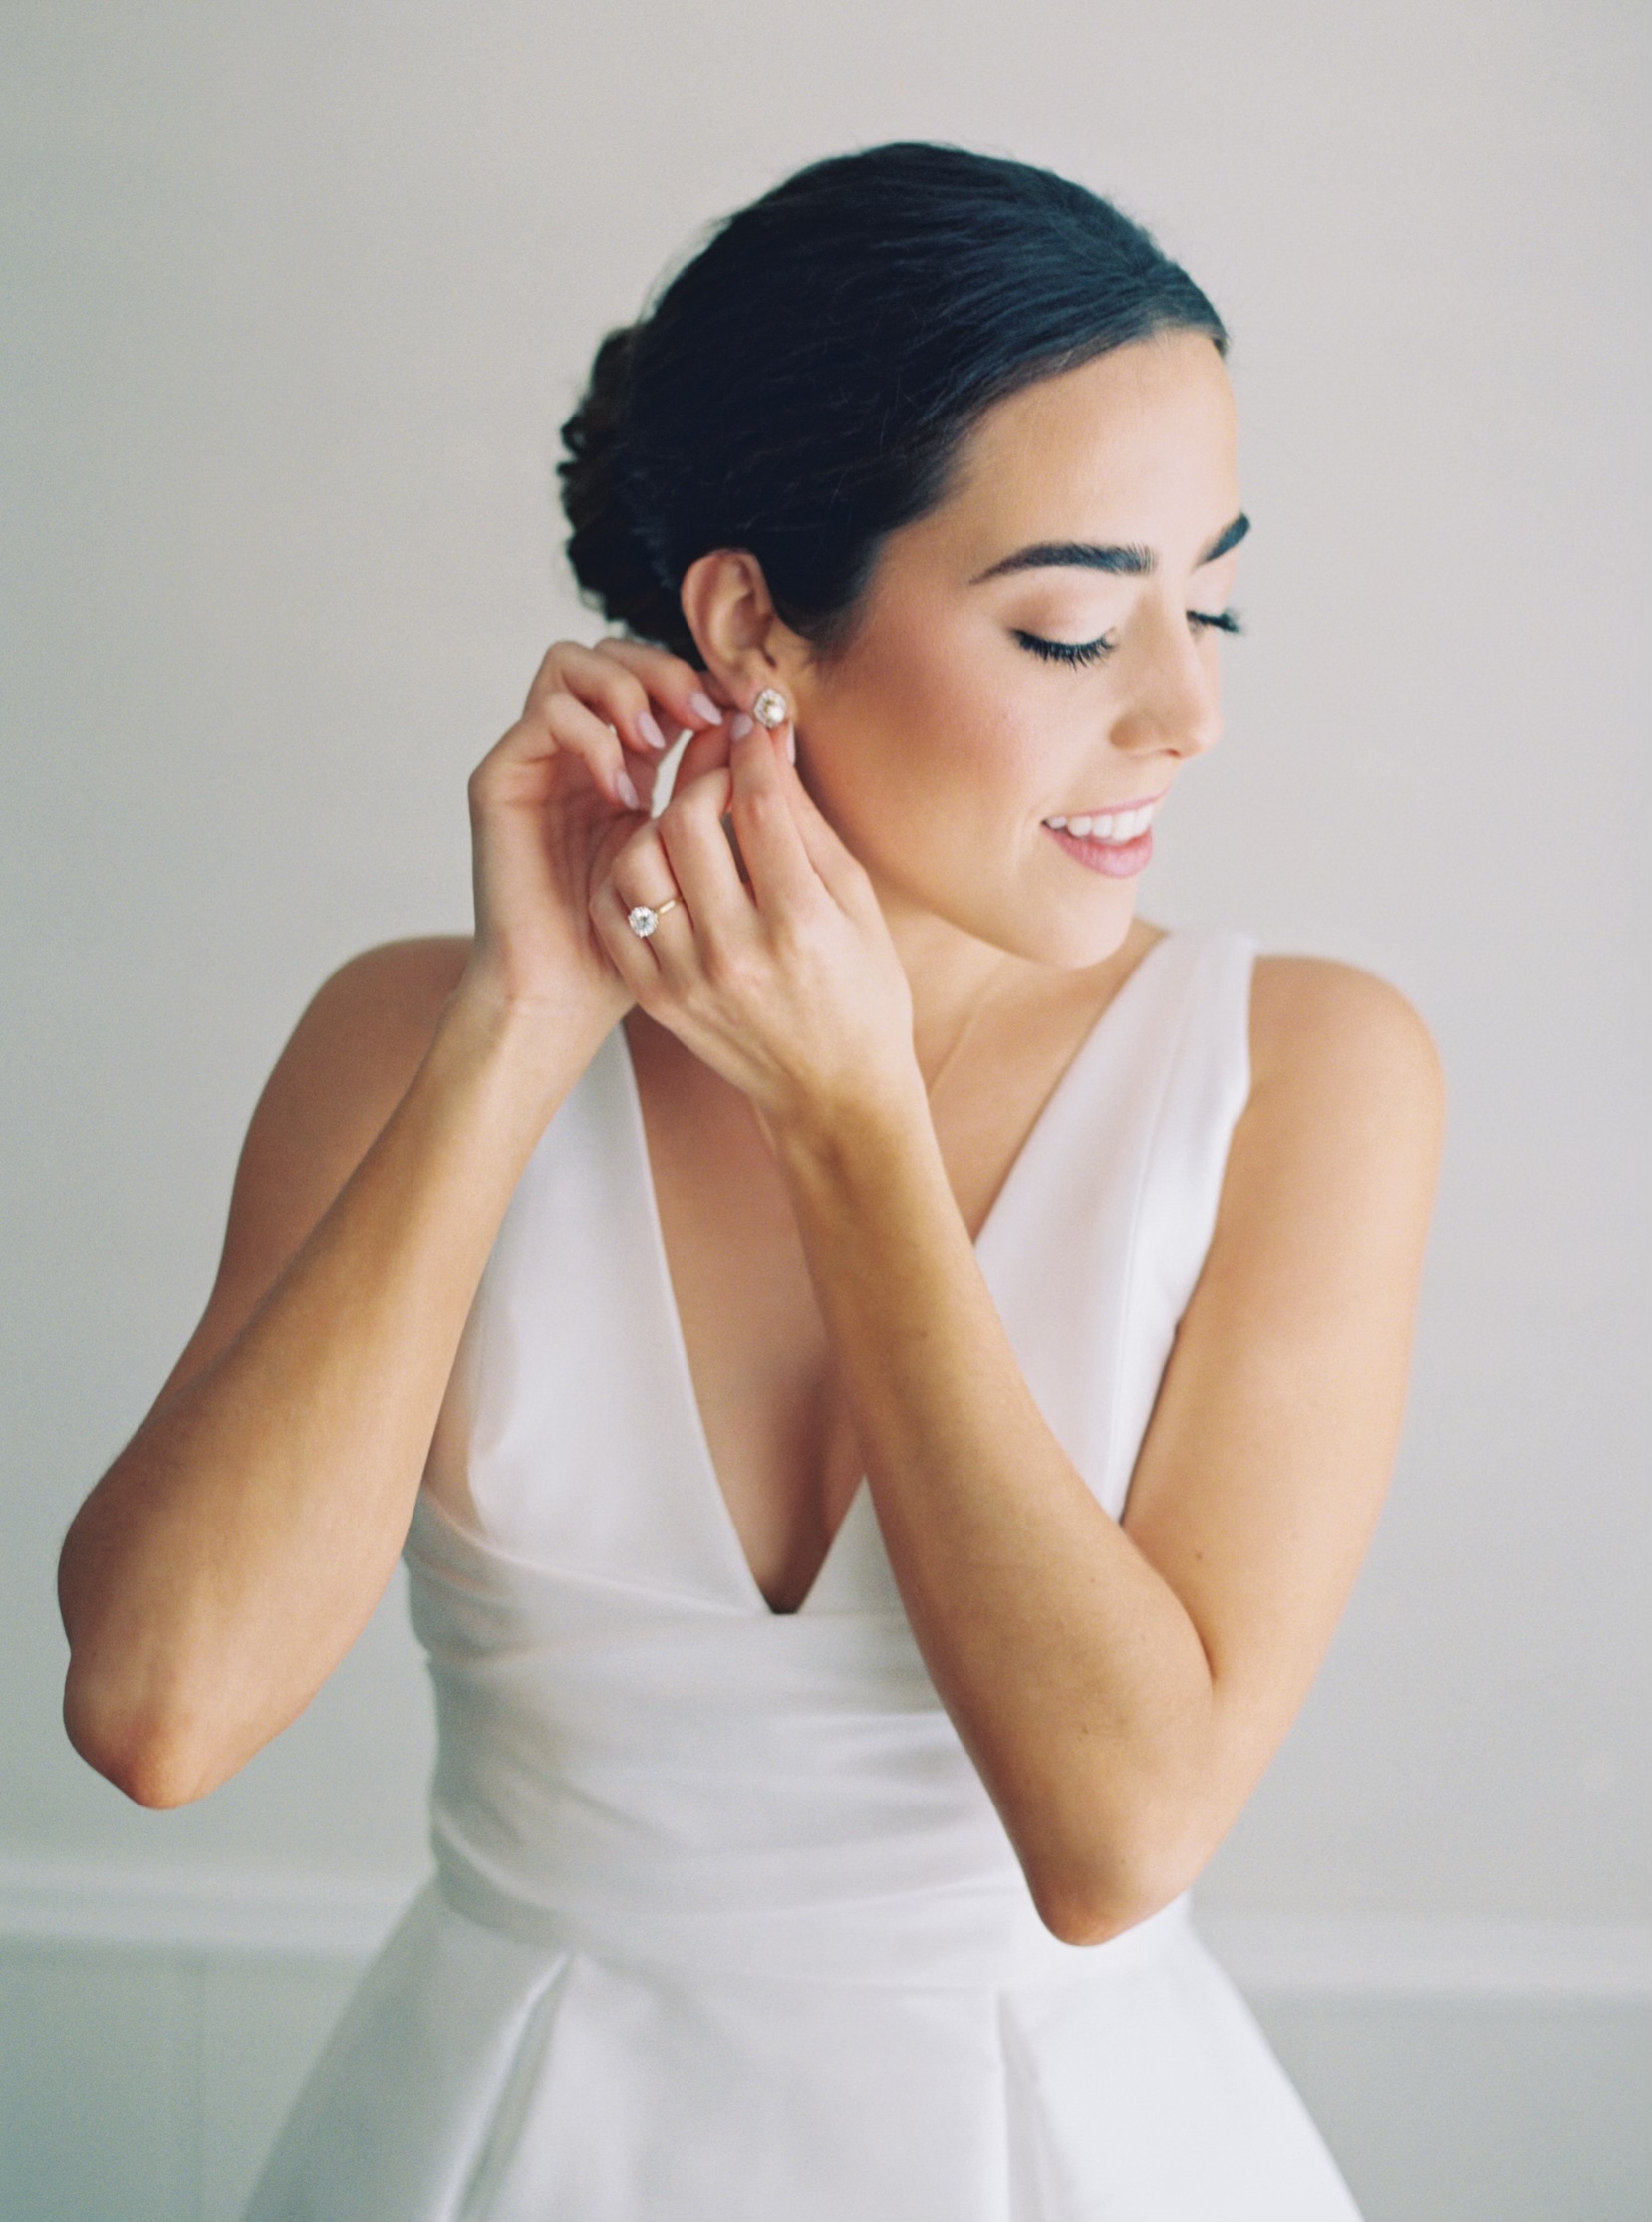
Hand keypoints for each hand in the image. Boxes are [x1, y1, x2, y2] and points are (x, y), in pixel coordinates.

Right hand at [455, 639, 732, 1042]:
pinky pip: (544, 717)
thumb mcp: (688, 848)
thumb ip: (709, 781)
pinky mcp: (500, 781)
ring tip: (659, 741)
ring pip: (569, 663)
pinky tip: (623, 790)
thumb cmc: (631, 939)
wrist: (565, 994)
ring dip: (624, 689)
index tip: (746, 706)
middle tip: (704, 712)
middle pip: (609, 651)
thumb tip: (750, 717)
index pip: (653, 675)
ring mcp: (535, 761)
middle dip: (663, 668)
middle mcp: (574, 751)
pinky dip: (591, 737)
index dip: (698, 675)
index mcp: (621, 760)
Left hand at [589, 709, 919, 1140]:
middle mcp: (736, 953)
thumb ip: (807, 821)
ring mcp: (687, 979)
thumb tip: (769, 741)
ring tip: (692, 825)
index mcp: (799, 924)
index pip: (755, 803)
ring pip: (635, 859)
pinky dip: (630, 875)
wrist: (833, 1091)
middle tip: (721, 771)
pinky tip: (663, 868)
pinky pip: (614, 910)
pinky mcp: (655, 997)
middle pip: (684, 820)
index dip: (750, 749)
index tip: (751, 727)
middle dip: (703, 776)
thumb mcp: (856, 902)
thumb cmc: (860, 991)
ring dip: (659, 825)